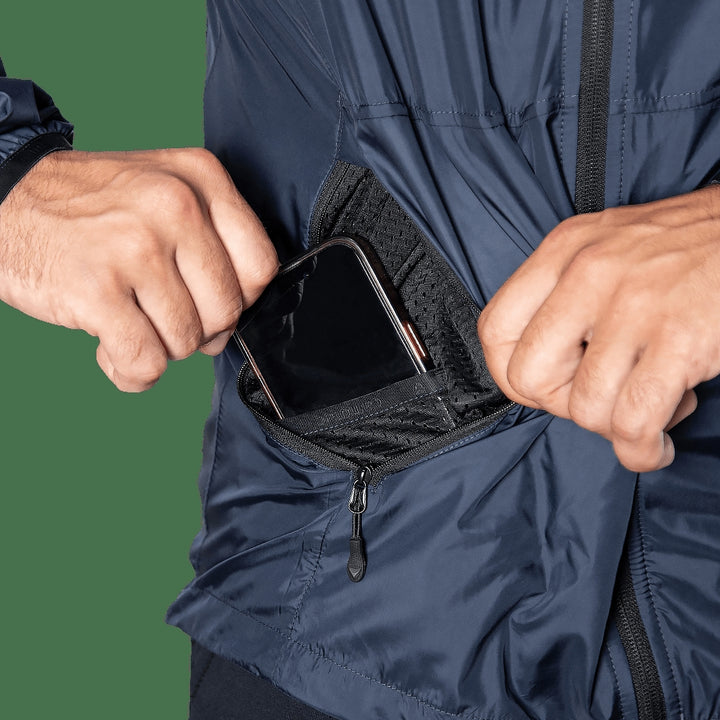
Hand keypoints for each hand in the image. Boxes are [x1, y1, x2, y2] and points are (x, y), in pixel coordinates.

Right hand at [0, 148, 277, 390]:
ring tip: (129, 322)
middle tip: (162, 317)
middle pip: (227, 311)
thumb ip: (212, 240)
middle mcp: (175, 206)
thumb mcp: (165, 190)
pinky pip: (145, 362)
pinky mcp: (97, 289)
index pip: (260, 266)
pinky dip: (132, 372)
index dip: (239, 300)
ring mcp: (136, 247)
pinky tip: (111, 349)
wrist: (3, 196)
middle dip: (198, 330)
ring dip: (159, 348)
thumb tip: (237, 318)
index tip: (207, 301)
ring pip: (186, 341)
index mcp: (201, 179)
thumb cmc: (93, 208)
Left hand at [477, 186, 719, 471]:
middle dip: (561, 405)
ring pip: (584, 407)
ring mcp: (634, 306)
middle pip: (529, 377)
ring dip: (613, 427)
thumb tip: (534, 371)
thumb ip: (560, 294)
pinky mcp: (681, 339)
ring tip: (644, 406)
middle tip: (596, 398)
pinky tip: (656, 443)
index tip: (543, 388)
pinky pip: (634, 422)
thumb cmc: (682, 247)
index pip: (495, 330)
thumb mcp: (604, 245)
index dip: (509, 374)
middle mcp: (589, 273)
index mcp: (563, 250)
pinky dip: (642, 449)